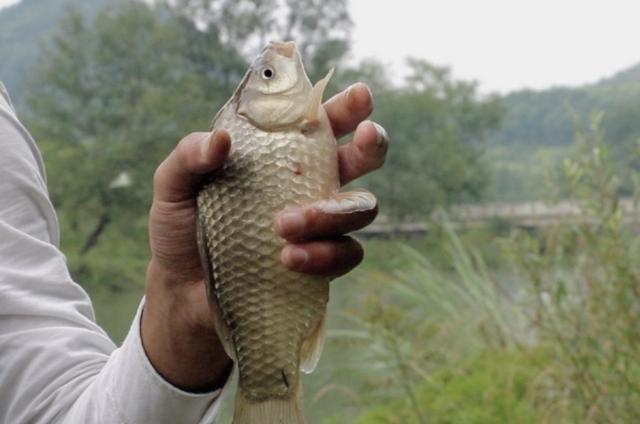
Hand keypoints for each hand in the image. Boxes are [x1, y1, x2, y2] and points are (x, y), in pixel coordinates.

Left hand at [141, 83, 387, 391]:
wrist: (181, 290)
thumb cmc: (181, 228)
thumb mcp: (173, 187)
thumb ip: (189, 157)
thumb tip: (220, 141)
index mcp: (279, 155)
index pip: (320, 122)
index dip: (346, 107)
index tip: (358, 96)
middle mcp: (308, 184)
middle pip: (362, 157)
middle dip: (373, 144)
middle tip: (366, 136)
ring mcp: (319, 225)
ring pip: (362, 207)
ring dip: (331, 213)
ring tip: (283, 226)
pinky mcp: (320, 263)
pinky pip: (347, 254)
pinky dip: (324, 255)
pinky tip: (288, 260)